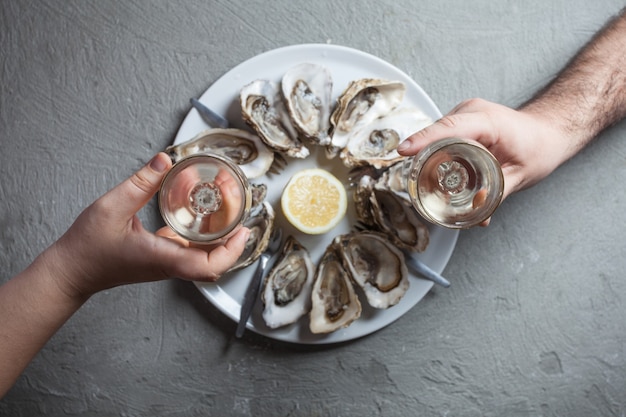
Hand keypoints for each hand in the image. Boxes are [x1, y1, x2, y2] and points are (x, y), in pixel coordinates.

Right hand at [46, 152, 249, 299]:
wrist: (71, 270)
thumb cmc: (87, 247)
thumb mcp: (112, 206)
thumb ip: (141, 183)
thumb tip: (164, 159)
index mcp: (161, 258)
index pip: (206, 267)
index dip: (231, 252)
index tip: (243, 231)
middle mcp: (168, 264)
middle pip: (213, 261)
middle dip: (232, 238)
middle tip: (238, 209)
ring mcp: (165, 263)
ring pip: (203, 255)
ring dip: (219, 233)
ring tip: (226, 204)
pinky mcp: (160, 257)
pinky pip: (189, 248)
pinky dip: (201, 231)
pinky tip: (199, 209)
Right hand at [398, 98, 570, 200]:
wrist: (548, 131)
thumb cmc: (539, 147)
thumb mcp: (522, 175)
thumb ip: (497, 194)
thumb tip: (477, 215)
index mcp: (487, 121)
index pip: (449, 128)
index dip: (424, 139)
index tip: (403, 151)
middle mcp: (471, 113)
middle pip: (436, 136)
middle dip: (424, 161)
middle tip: (420, 189)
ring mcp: (463, 115)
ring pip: (436, 140)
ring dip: (431, 162)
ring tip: (434, 187)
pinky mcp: (460, 123)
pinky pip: (441, 140)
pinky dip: (438, 158)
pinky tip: (443, 177)